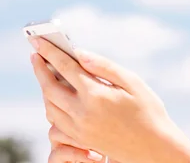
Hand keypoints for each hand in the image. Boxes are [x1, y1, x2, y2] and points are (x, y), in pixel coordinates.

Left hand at [30, 38, 182, 162]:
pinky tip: (57, 97)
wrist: (153, 148)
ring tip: (46, 73)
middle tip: (36, 54)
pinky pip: (56, 122)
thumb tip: (80, 53)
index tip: (39, 41)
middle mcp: (82, 113)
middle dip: (40, 69)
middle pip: (50, 87)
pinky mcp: (80, 139)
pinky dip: (52, 106)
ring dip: (44, 87)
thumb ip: (104, 66)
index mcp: (96, 95)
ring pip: (50, 105)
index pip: (65, 68)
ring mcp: (79, 129)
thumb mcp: (132, 82)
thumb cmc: (148, 111)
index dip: (50, 52)